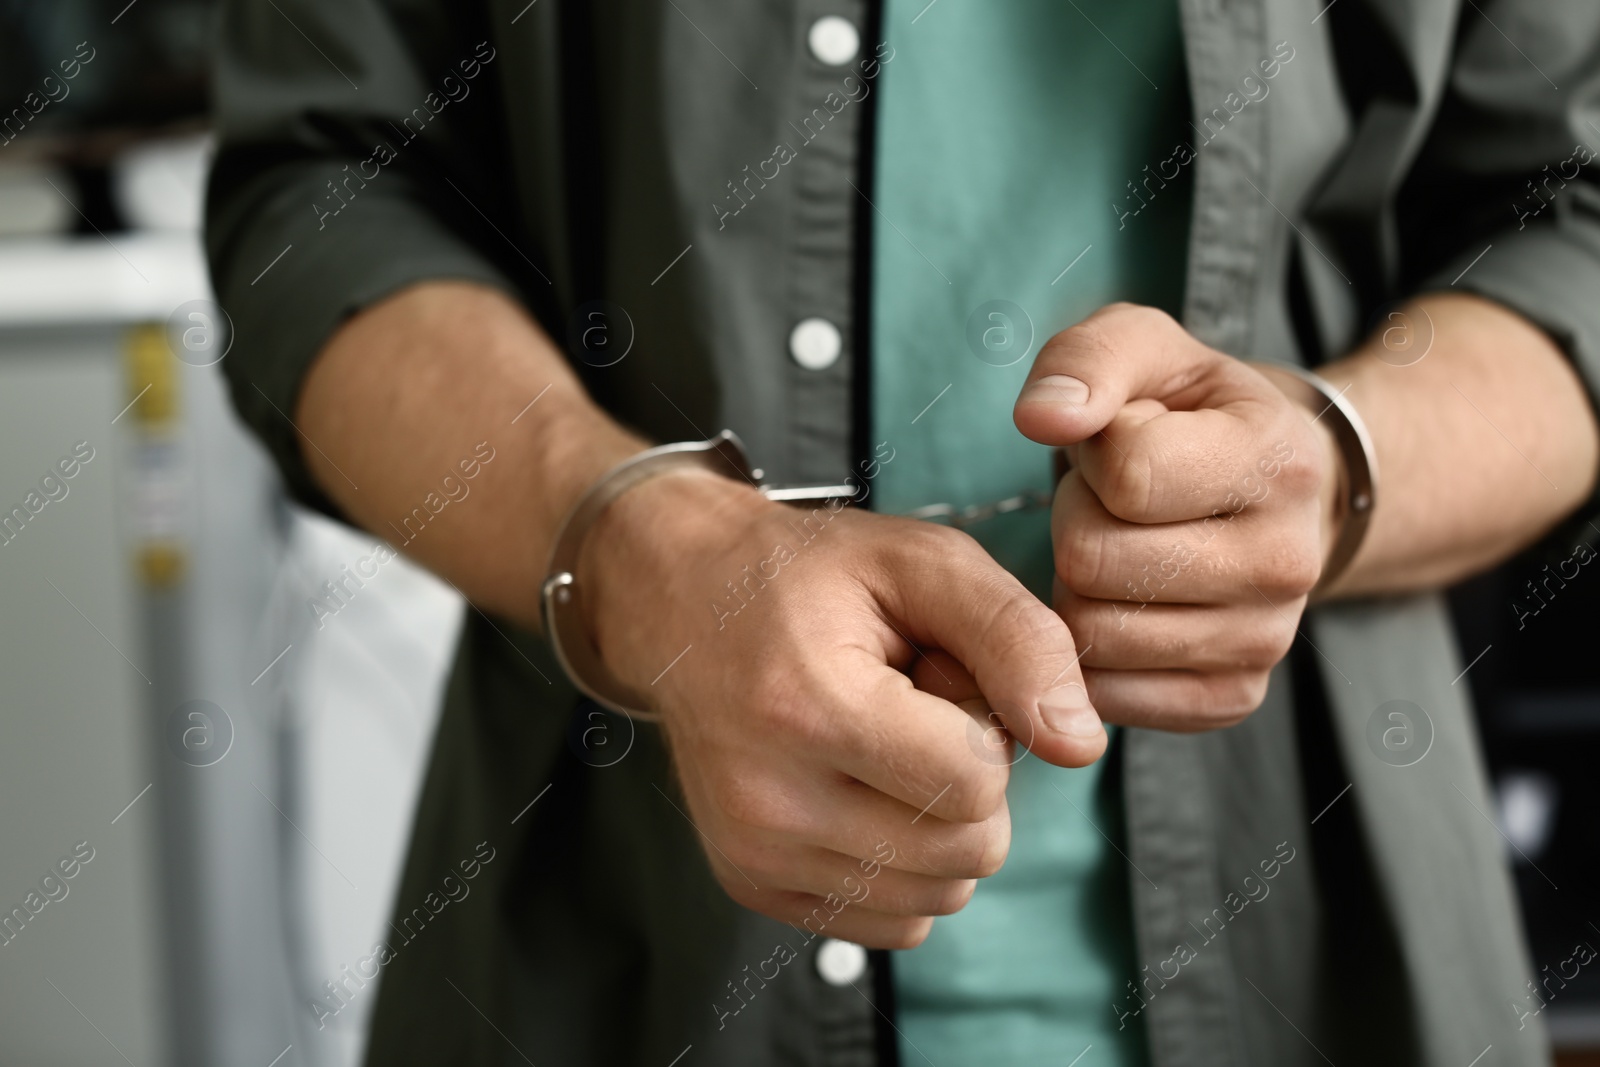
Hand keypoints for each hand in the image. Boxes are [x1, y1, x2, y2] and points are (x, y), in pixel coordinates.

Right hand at [577, 468, 1105, 946]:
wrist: (680, 603)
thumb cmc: (807, 577)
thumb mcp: (924, 565)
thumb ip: (1020, 640)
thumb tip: (1082, 746)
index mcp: (809, 708)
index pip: (976, 784)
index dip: (986, 725)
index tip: (936, 677)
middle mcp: (770, 800)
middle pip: (967, 850)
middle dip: (970, 778)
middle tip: (910, 708)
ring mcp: (755, 854)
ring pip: (940, 894)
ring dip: (940, 822)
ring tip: (882, 743)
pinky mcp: (752, 885)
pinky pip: (896, 920)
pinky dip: (905, 862)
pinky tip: (862, 788)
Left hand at [1013, 303, 1339, 730]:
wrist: (1274, 490)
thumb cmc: (1191, 412)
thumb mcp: (1146, 351)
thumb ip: (1087, 361)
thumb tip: (1041, 418)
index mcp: (1278, 460)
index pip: (1129, 475)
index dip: (1095, 453)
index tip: (1120, 442)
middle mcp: (1286, 561)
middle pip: (1092, 561)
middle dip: (1075, 521)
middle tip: (1111, 502)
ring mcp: (1267, 640)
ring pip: (1090, 633)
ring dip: (1078, 586)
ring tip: (1121, 545)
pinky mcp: (1234, 697)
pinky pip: (1106, 693)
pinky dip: (1092, 652)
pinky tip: (1124, 603)